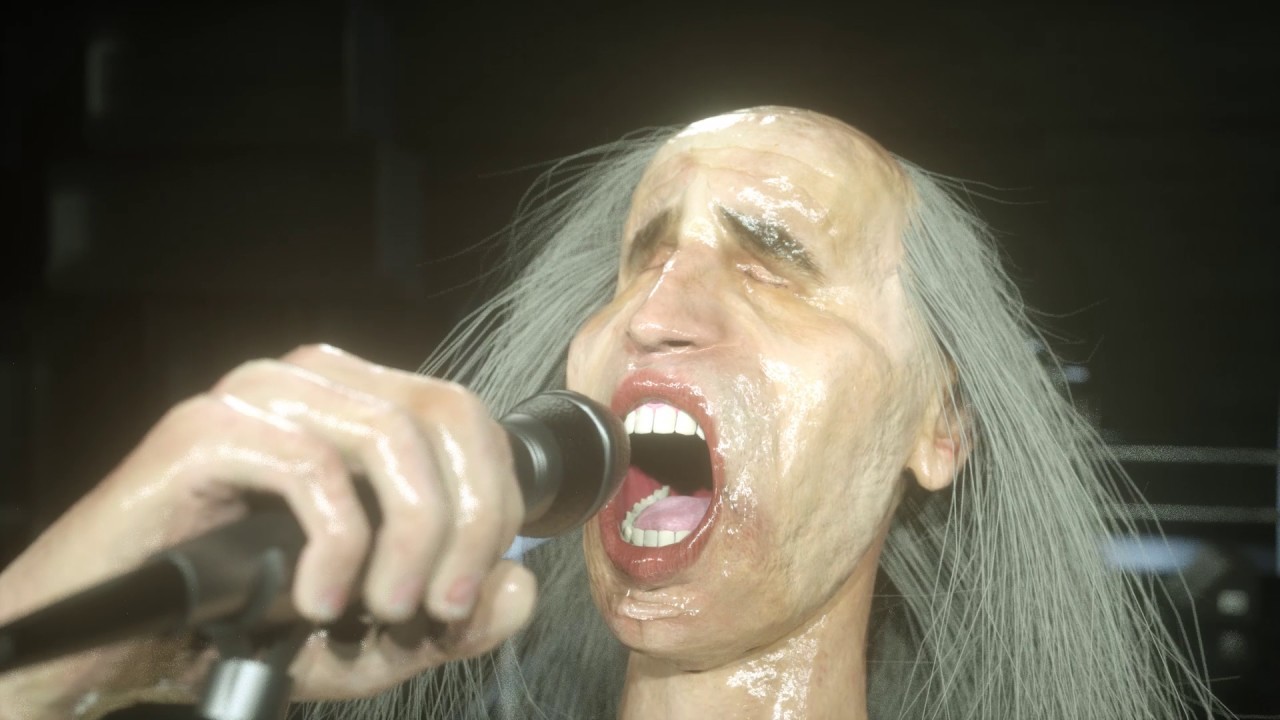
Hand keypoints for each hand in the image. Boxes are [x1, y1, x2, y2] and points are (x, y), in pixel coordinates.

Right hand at [0, 344, 535, 716]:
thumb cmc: (239, 626)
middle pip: (447, 417)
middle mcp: (318, 384)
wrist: (114, 643)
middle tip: (439, 605)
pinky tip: (313, 600)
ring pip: (389, 437)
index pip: (470, 418)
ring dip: (408, 537)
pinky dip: (334, 544)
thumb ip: (456, 619)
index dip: (495, 503)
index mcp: (364, 410)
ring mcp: (260, 398)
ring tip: (383, 607)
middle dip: (468, 521)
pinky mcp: (206, 429)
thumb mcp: (372, 638)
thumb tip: (521, 586)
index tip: (473, 586)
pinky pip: (310, 467)